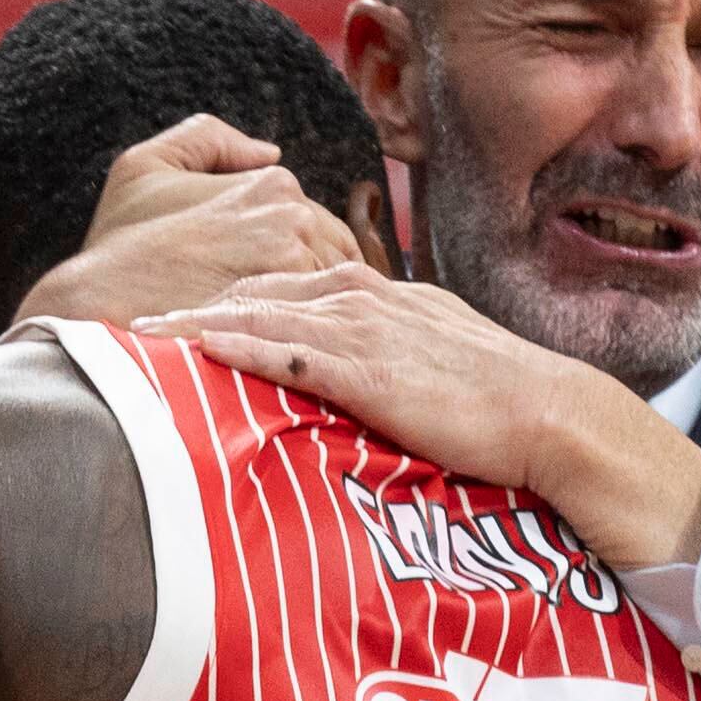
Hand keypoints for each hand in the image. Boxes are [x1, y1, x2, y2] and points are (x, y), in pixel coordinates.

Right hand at [11, 116, 362, 333]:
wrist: (96, 304)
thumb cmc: (118, 242)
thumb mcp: (147, 164)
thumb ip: (208, 139)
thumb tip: (268, 151)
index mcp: (272, 183)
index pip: (316, 226)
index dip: (297, 260)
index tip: (274, 289)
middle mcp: (294, 216)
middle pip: (332, 259)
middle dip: (314, 285)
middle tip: (288, 319)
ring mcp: (295, 263)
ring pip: (329, 294)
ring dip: (316, 314)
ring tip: (288, 340)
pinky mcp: (287, 311)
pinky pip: (316, 327)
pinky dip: (309, 339)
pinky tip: (285, 353)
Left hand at [137, 266, 700, 570]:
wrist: (557, 418)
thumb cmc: (509, 410)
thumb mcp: (445, 372)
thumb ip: (399, 367)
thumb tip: (370, 391)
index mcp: (392, 298)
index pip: (301, 283)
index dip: (242, 293)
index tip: (192, 306)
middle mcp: (376, 300)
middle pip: (269, 285)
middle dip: (203, 296)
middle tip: (144, 312)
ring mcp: (373, 332)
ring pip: (269, 310)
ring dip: (203, 318)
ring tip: (146, 329)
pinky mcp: (374, 372)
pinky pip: (293, 349)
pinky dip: (241, 343)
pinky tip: (199, 346)